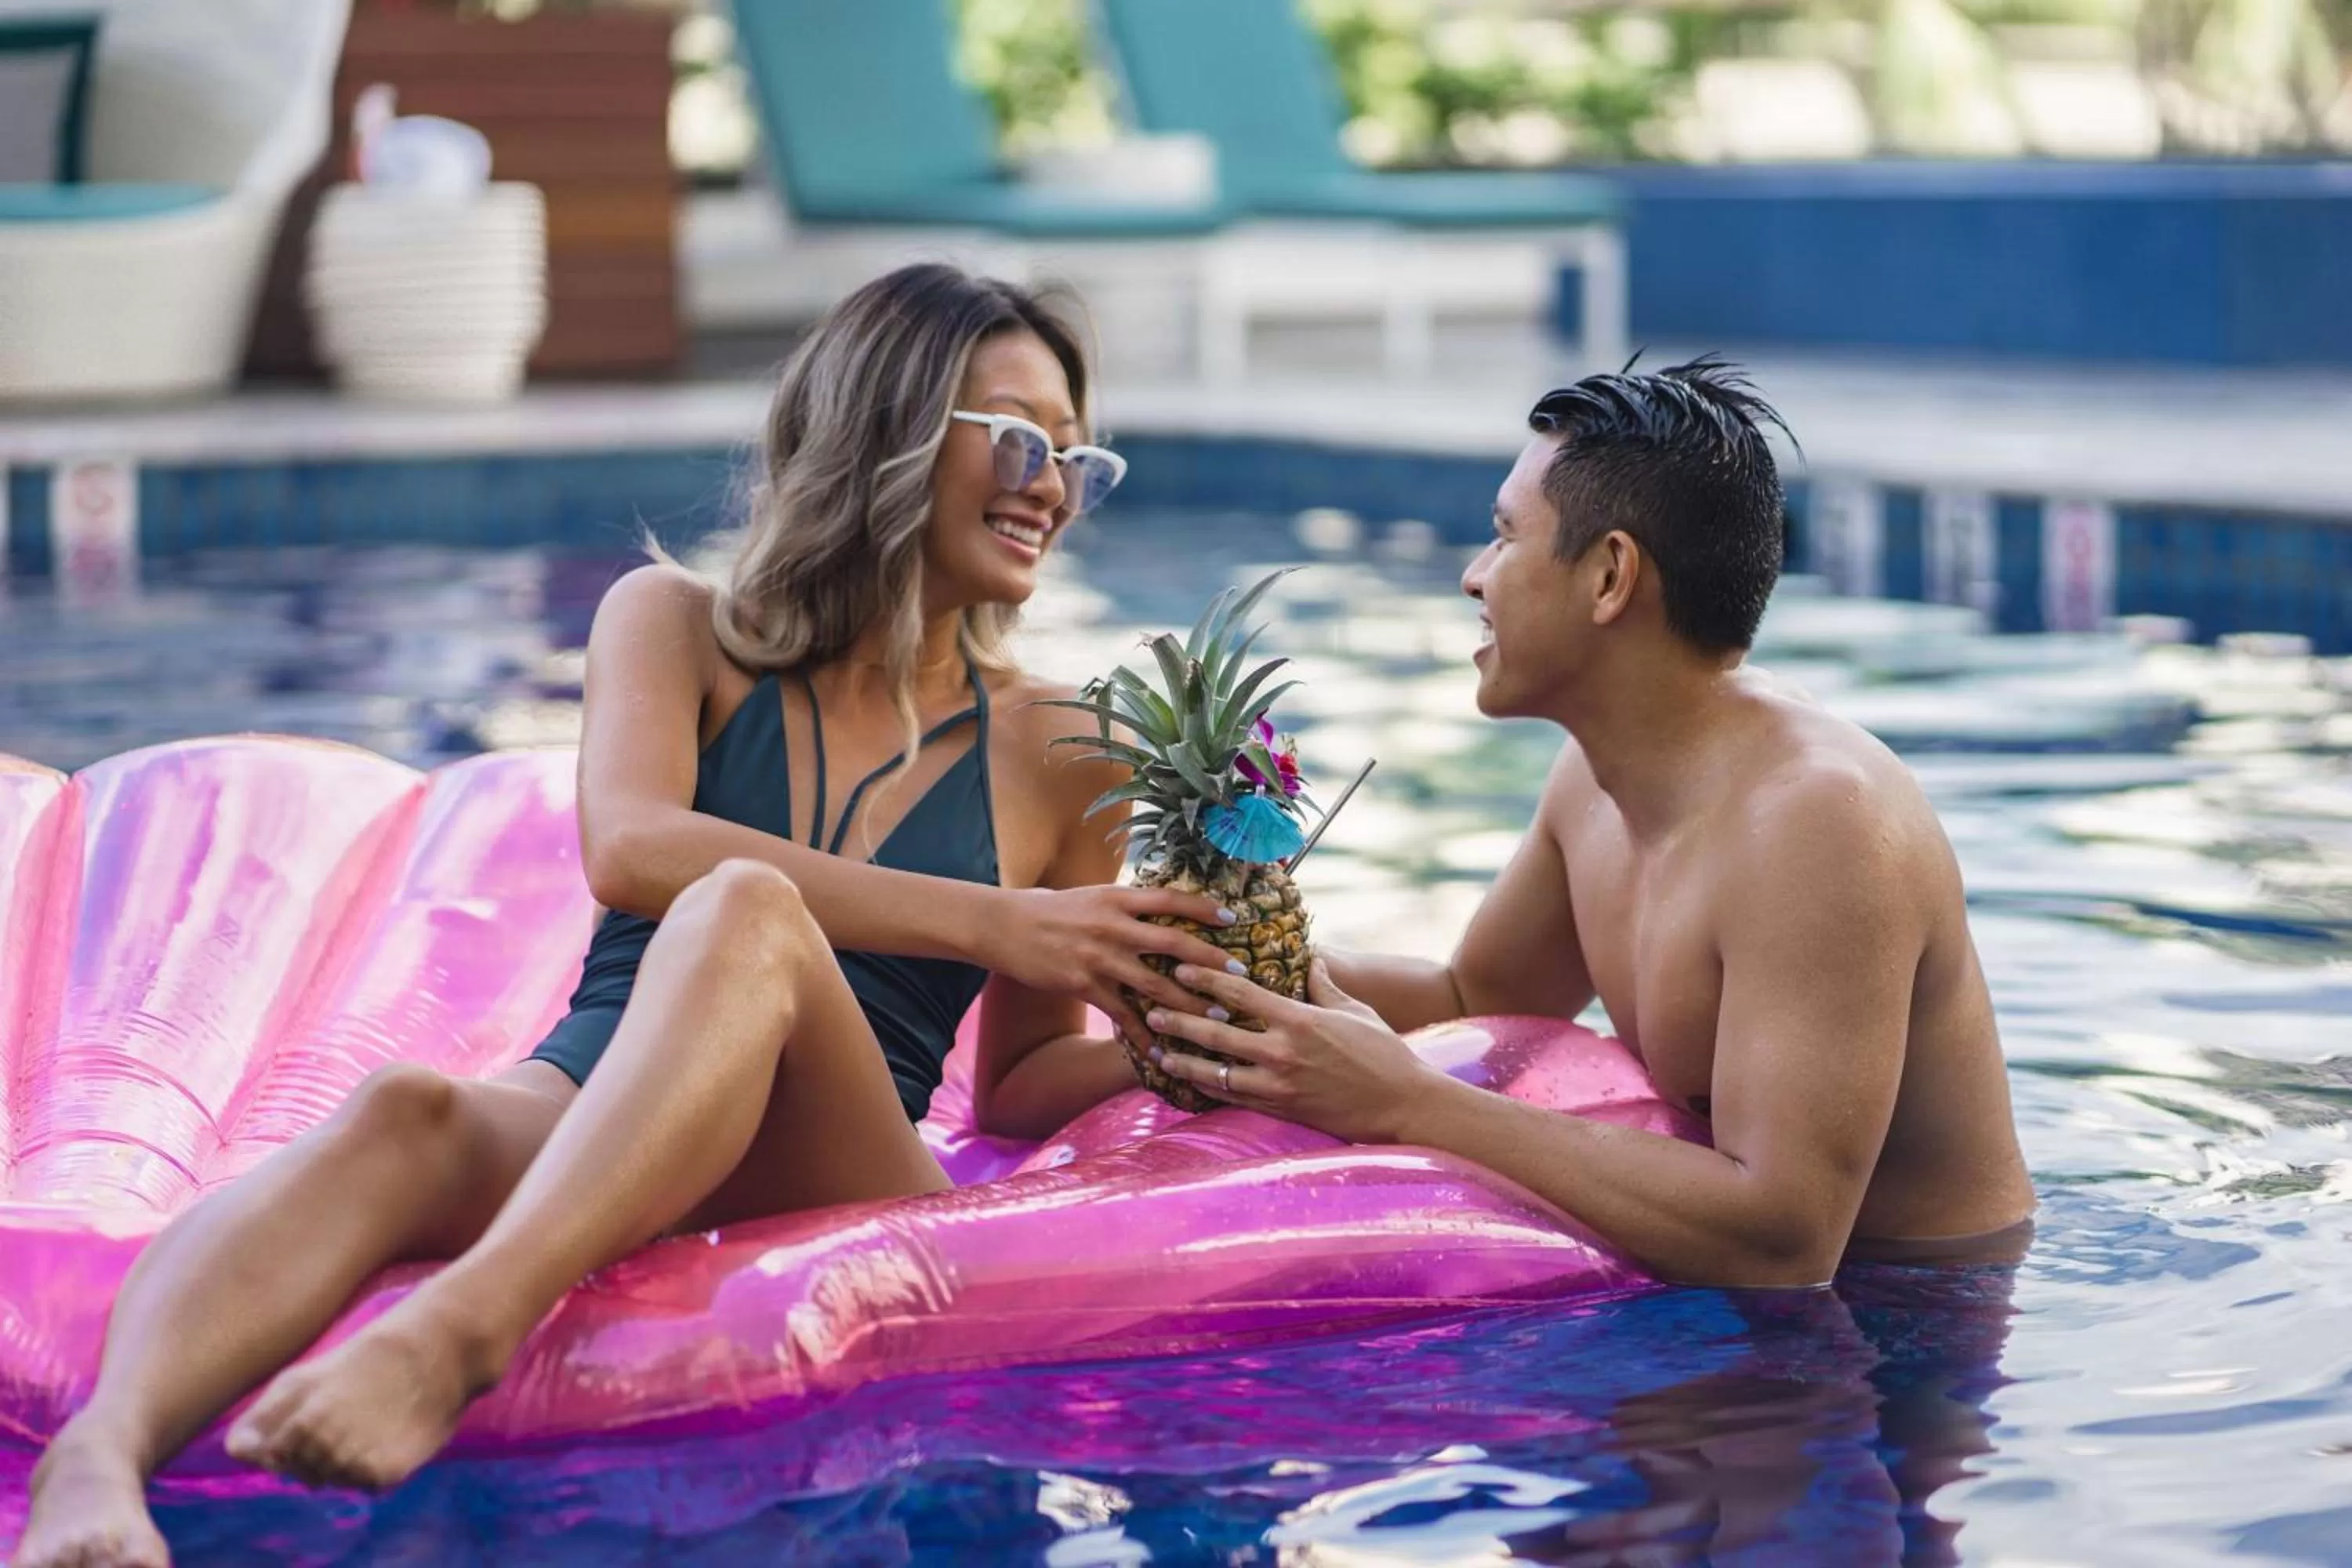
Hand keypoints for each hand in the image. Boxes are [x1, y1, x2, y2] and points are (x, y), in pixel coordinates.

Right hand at [986, 884, 1248, 1047]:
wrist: (1003, 926)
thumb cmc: (1049, 909)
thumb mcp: (1092, 896)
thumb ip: (1126, 905)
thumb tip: (1160, 909)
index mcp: (1118, 897)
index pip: (1170, 898)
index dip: (1203, 908)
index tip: (1233, 918)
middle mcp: (1113, 925)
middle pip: (1173, 943)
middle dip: (1210, 962)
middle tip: (1240, 976)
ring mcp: (1099, 957)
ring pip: (1155, 984)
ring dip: (1190, 1004)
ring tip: (1218, 1019)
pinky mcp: (1084, 984)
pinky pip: (1123, 1014)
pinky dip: (1145, 1035)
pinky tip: (1163, 1051)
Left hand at [1142, 956, 1435, 1142]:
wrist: (1403, 1105)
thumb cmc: (1385, 1054)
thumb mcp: (1356, 1011)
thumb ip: (1326, 986)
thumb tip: (1311, 959)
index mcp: (1299, 1020)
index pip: (1241, 995)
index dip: (1206, 979)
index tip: (1181, 968)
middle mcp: (1282, 1053)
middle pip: (1217, 1035)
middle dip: (1180, 1021)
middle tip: (1151, 1010)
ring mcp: (1279, 1086)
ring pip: (1217, 1074)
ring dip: (1185, 1063)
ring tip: (1158, 1054)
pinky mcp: (1282, 1111)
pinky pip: (1235, 1099)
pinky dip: (1210, 1091)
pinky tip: (1191, 1087)